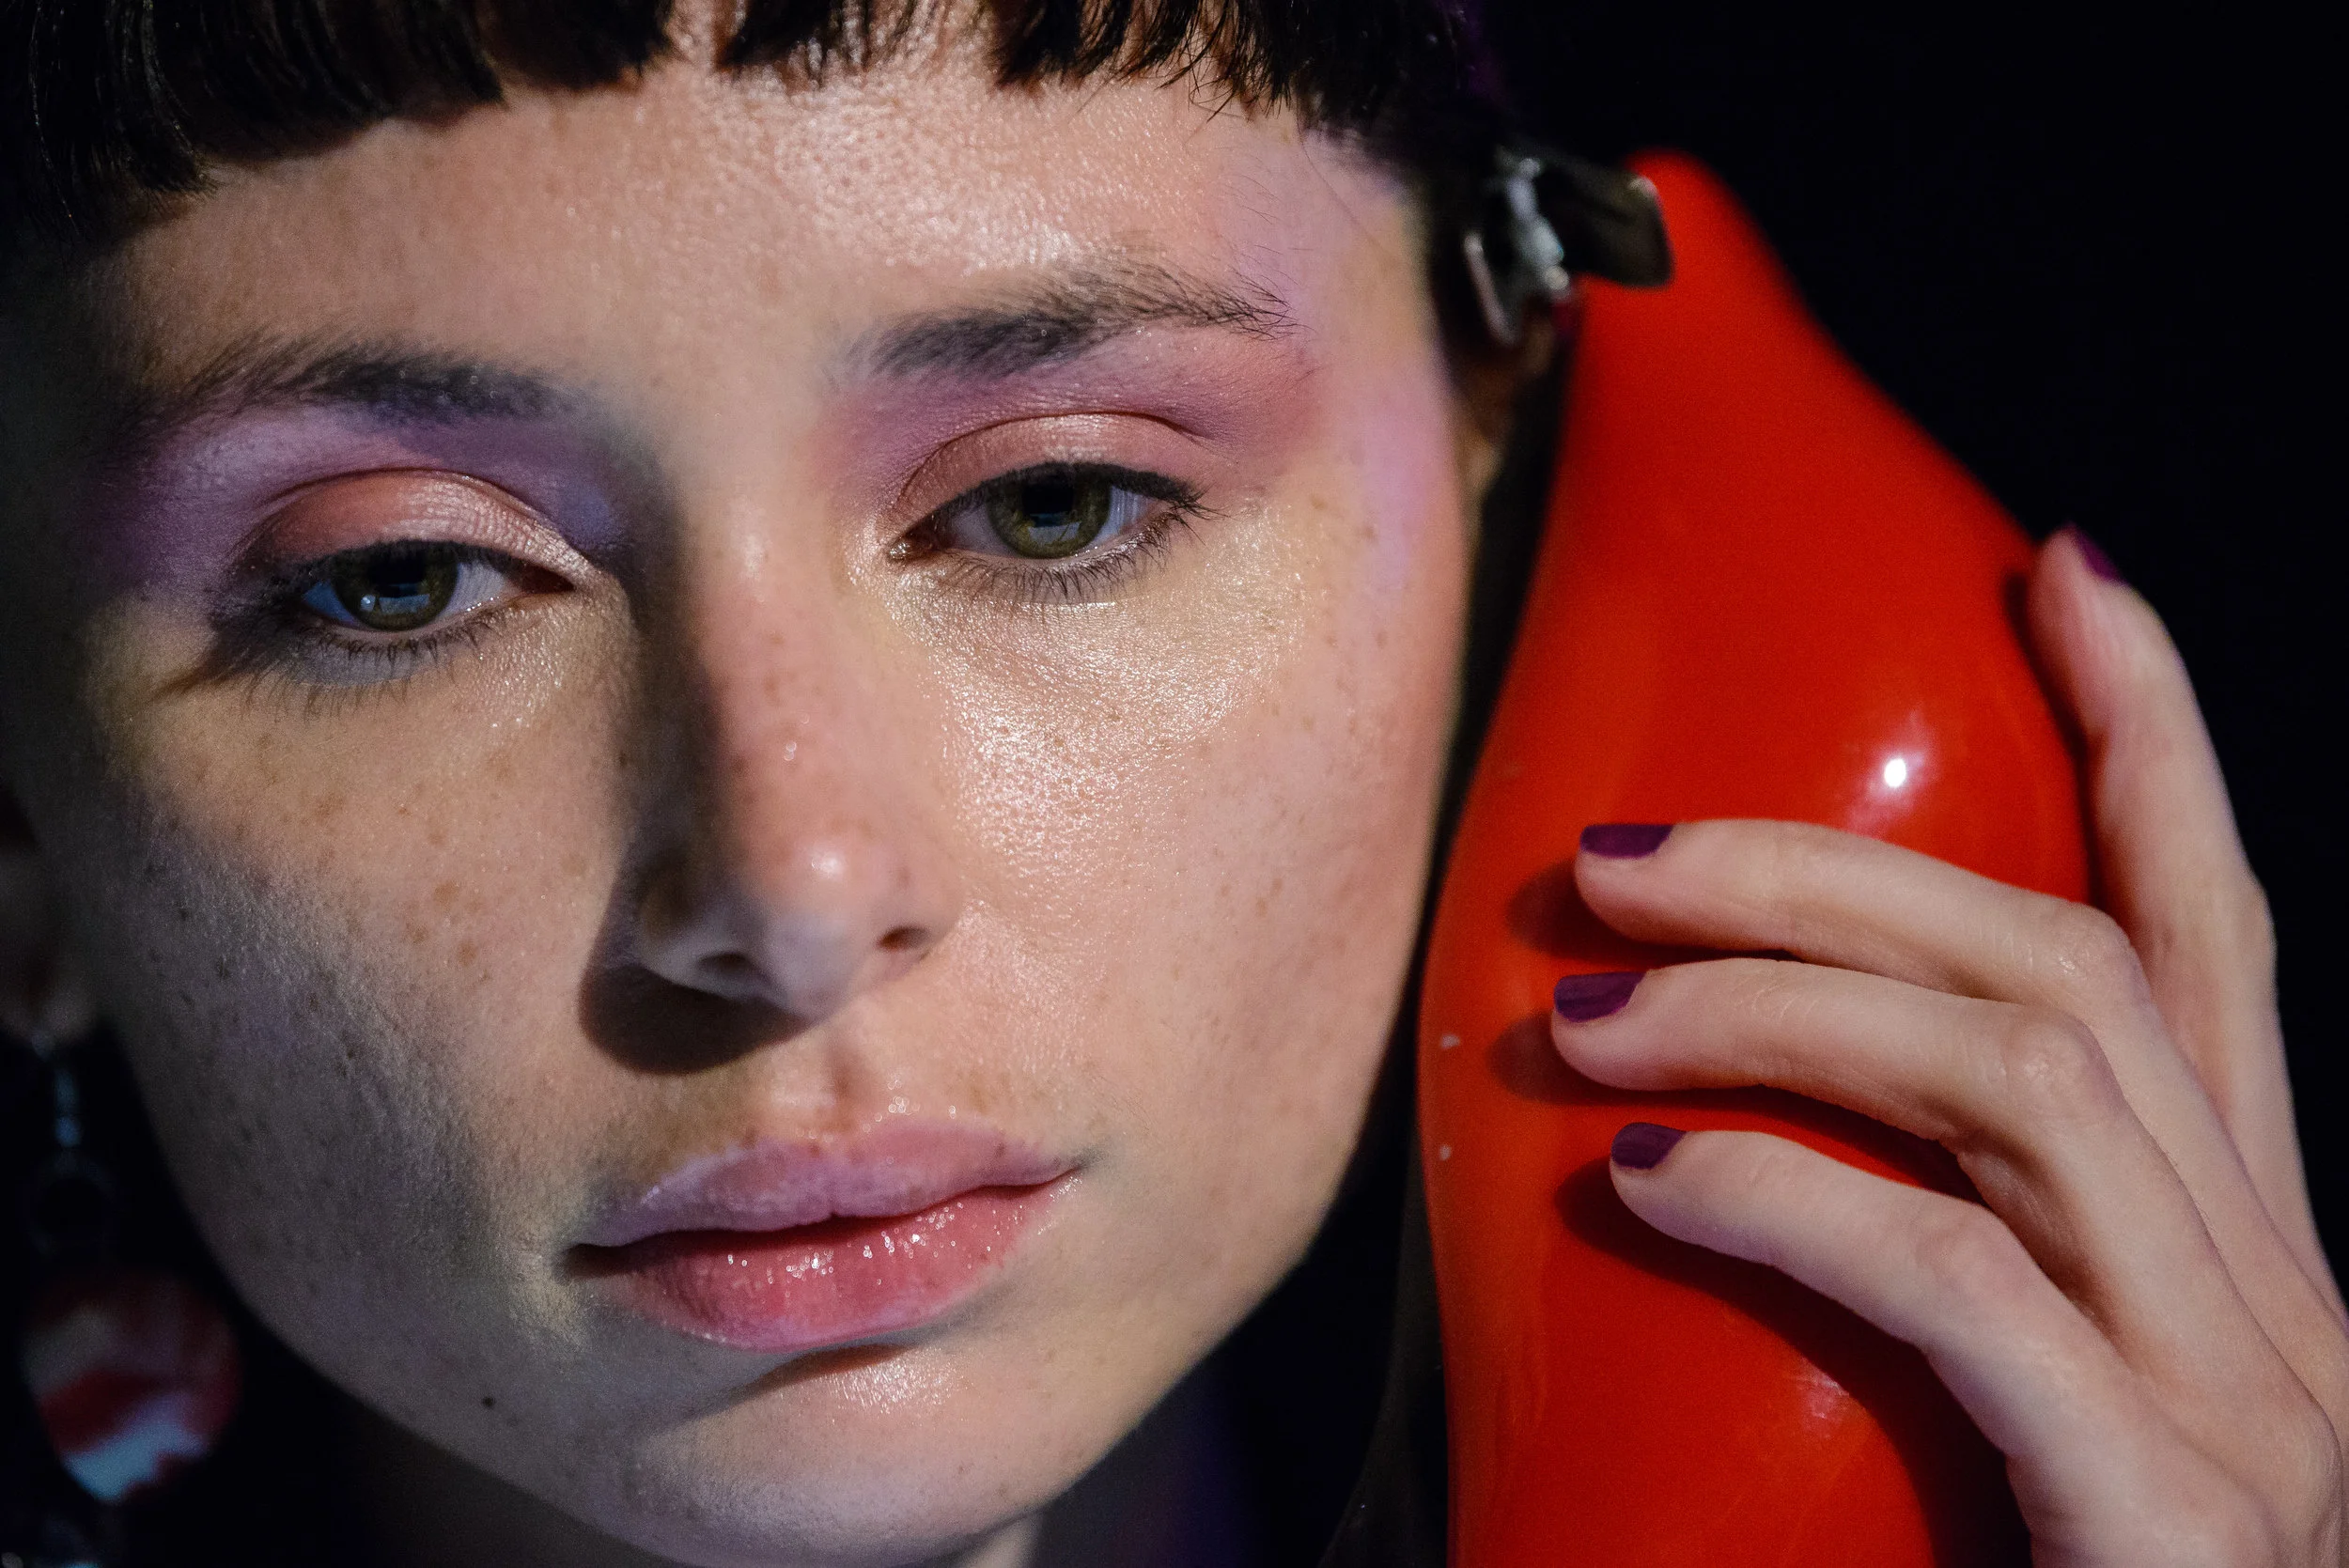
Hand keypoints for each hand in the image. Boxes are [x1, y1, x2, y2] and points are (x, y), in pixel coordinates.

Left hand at [1549, 530, 2348, 1565]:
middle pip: (2077, 969)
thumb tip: (1654, 1131)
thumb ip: (1903, 1261)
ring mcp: (2252, 1405)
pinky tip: (1654, 1176)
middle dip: (1833, 871)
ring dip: (1782, 1009)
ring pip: (2027, 1082)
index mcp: (2240, 1247)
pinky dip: (1801, 1200)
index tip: (2057, 568)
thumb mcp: (1997, 1399)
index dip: (2153, 735)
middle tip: (1613, 853)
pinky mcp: (2173, 1514)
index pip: (2211, 934)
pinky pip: (1974, 1289)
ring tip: (1586, 1007)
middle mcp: (2281, 1292)